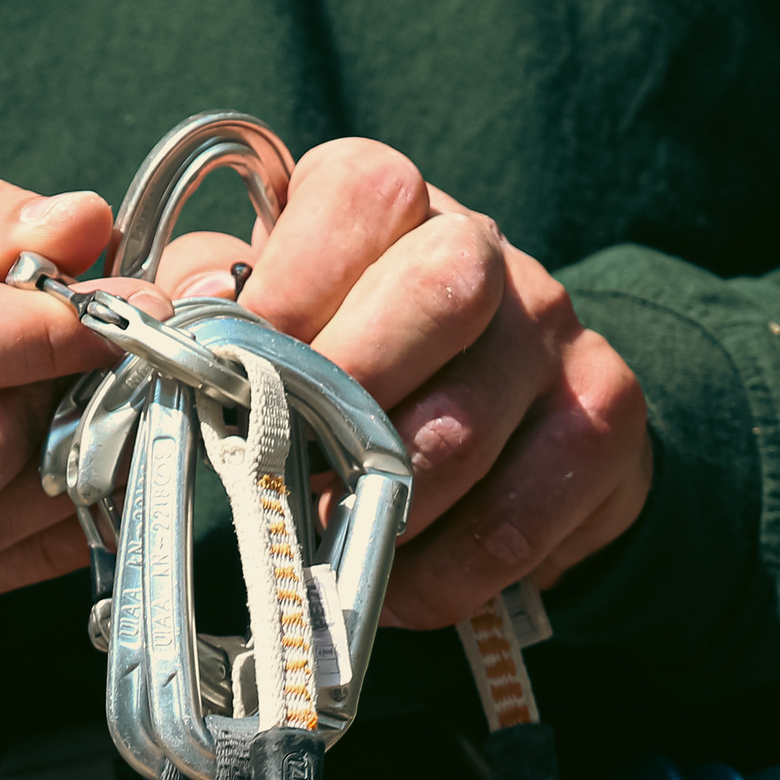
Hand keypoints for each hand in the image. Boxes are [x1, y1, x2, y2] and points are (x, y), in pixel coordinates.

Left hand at [156, 141, 650, 628]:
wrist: (511, 424)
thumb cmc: (354, 366)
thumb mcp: (275, 318)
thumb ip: (215, 307)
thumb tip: (179, 327)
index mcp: (392, 207)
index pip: (362, 194)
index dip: (294, 281)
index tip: (233, 365)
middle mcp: (485, 249)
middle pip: (440, 291)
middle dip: (348, 391)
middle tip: (287, 465)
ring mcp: (553, 334)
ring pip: (460, 430)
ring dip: (376, 510)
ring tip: (325, 543)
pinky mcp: (600, 422)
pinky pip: (512, 520)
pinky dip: (438, 575)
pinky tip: (397, 586)